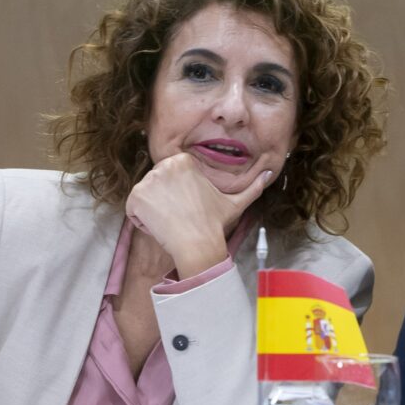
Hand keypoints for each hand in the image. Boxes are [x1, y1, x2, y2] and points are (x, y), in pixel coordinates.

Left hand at [125, 153, 274, 277]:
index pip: (168, 177)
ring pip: (144, 197)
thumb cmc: (214, 223)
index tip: (187, 208)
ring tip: (171, 221)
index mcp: (184, 161)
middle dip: (164, 202)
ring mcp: (148, 180)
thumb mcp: (235, 202)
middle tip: (179, 217)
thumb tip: (271, 173)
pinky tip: (159, 226)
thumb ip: (252, 186)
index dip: (177, 196)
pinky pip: (132, 209)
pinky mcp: (136, 196)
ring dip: (153, 212)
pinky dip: (142, 221)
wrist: (197, 243)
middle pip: (155, 185)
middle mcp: (164, 165)